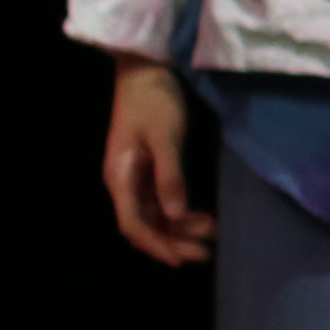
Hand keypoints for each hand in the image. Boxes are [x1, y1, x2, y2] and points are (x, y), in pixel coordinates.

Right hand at [103, 57, 212, 264]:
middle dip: (171, 242)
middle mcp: (123, 183)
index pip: (133, 224)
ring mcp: (135, 177)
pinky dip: (179, 212)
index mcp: (120, 178)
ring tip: (210, 232)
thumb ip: (170, 176)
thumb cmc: (153, 100)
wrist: (144, 71)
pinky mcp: (147, 168)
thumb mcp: (165, 137)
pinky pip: (161, 201)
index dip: (156, 245)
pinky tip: (200, 216)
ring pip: (154, 215)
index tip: (181, 259)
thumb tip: (175, 215)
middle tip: (205, 253)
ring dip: (178, 229)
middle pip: (144, 225)